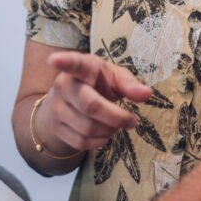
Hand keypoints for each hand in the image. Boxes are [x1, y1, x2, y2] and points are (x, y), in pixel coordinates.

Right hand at [38, 51, 152, 152]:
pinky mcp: (56, 127)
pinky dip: (98, 142)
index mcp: (82, 67)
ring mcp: (57, 108)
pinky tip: (104, 134)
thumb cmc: (99, 84)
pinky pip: (80, 142)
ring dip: (109, 131)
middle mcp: (64, 86)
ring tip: (116, 125)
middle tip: (131, 121)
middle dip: (116, 117)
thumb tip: (147, 94)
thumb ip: (130, 84)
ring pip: (87, 128)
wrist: (70, 102)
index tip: (54, 59)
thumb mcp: (115, 78)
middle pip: (91, 106)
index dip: (64, 61)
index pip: (73, 63)